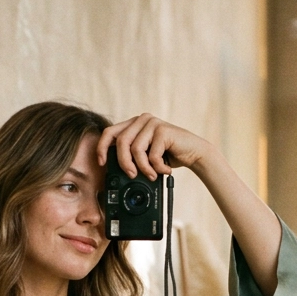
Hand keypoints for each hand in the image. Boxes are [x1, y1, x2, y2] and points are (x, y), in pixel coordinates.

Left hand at [96, 113, 215, 181]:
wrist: (194, 154)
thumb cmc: (169, 156)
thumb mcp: (145, 155)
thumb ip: (130, 155)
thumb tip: (110, 167)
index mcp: (133, 124)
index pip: (109, 132)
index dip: (102, 148)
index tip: (102, 163)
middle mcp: (141, 120)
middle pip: (121, 142)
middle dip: (124, 163)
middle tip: (133, 175)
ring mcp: (152, 123)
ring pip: (135, 149)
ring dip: (143, 168)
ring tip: (153, 175)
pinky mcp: (162, 130)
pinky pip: (151, 154)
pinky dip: (157, 167)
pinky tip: (165, 170)